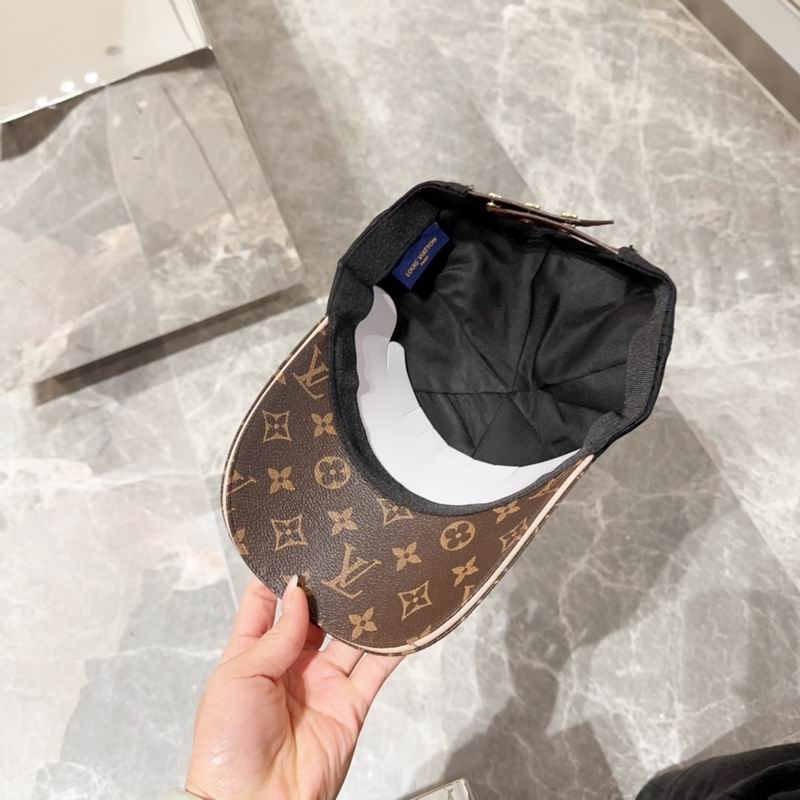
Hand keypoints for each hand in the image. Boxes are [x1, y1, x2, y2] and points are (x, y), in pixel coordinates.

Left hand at [185, 576, 402, 799]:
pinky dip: (393, 647)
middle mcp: (291, 664)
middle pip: (315, 617)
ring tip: (377, 576)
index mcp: (254, 654)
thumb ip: (275, 635)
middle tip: (346, 555)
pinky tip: (404, 622)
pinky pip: (376, 671)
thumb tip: (298, 593)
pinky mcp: (351, 705)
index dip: (280, 577)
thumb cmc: (229, 741)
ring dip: (362, 612)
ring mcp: (323, 684)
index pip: (267, 605)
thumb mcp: (238, 677)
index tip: (297, 546)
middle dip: (328, 589)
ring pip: (349, 638)